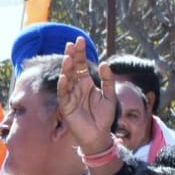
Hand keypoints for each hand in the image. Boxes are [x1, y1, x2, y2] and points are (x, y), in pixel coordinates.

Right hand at [56, 37, 117, 151]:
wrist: (99, 135)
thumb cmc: (104, 117)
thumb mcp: (110, 96)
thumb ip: (108, 80)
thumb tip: (104, 63)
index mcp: (87, 83)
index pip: (82, 64)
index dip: (80, 52)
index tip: (79, 40)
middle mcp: (77, 87)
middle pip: (73, 68)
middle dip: (72, 56)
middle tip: (72, 44)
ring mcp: (70, 96)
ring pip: (66, 79)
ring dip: (67, 68)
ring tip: (69, 58)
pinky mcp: (66, 106)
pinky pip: (63, 94)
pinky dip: (63, 85)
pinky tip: (65, 76)